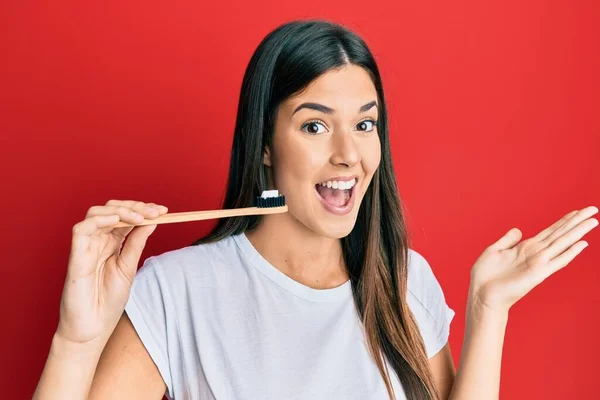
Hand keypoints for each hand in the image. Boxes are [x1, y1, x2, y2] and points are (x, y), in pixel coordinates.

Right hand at [56, 200, 167, 345]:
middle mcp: (98, 241)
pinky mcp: (75, 257)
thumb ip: (136, 244)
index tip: (164, 211)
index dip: (143, 210)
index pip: (125, 217)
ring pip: (96, 213)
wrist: (93, 329)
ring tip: (140, 218)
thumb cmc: (108, 302)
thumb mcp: (129, 268)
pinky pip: (81, 229)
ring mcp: (85, 247)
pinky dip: (100, 220)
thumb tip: (151, 221)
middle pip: (112, 209)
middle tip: (156, 212)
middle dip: (135, 206)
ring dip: (120, 210)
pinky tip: (118, 221)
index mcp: (111, 244)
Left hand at [468, 206, 597, 315]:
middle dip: (577, 221)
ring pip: (562, 243)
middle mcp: (536, 254)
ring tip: (593, 221)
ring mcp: (539, 263)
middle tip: (593, 209)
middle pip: (561, 234)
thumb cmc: (485, 276)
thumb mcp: (494, 251)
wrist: (481, 294)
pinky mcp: (538, 274)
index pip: (550, 231)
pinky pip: (557, 261)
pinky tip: (581, 244)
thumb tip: (518, 230)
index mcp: (526, 247)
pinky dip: (569, 252)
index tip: (578, 211)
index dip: (564, 220)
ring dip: (578, 232)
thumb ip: (508, 240)